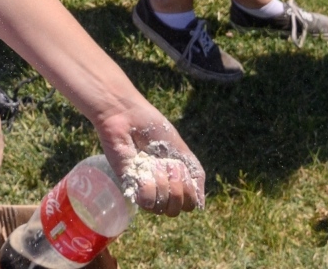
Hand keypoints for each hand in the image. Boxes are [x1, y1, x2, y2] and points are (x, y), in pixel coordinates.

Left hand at [94, 97, 205, 215]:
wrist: (128, 116)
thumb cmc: (153, 128)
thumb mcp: (182, 151)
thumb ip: (195, 175)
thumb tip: (200, 205)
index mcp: (173, 182)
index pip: (189, 205)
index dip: (189, 190)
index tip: (180, 167)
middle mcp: (159, 189)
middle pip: (176, 210)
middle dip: (177, 187)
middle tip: (168, 164)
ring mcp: (144, 189)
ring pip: (162, 208)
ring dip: (162, 184)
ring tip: (153, 163)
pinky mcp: (128, 185)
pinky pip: (146, 202)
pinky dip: (148, 186)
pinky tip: (143, 170)